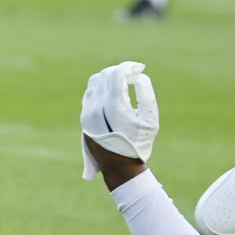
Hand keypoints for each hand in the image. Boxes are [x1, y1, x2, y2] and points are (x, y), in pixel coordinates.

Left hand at [81, 61, 159, 179]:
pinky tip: (113, 91)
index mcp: (113, 106)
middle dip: (121, 70)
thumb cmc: (139, 143)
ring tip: (124, 80)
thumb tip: (138, 76)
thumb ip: (146, 93)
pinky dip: (101, 86)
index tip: (140, 67)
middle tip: (134, 73)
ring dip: (109, 76)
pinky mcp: (84, 117)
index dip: (130, 66)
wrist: (119, 167)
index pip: (117, 74)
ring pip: (94, 82)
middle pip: (105, 75)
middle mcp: (96, 107)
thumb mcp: (151, 118)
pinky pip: (90, 92)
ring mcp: (87, 112)